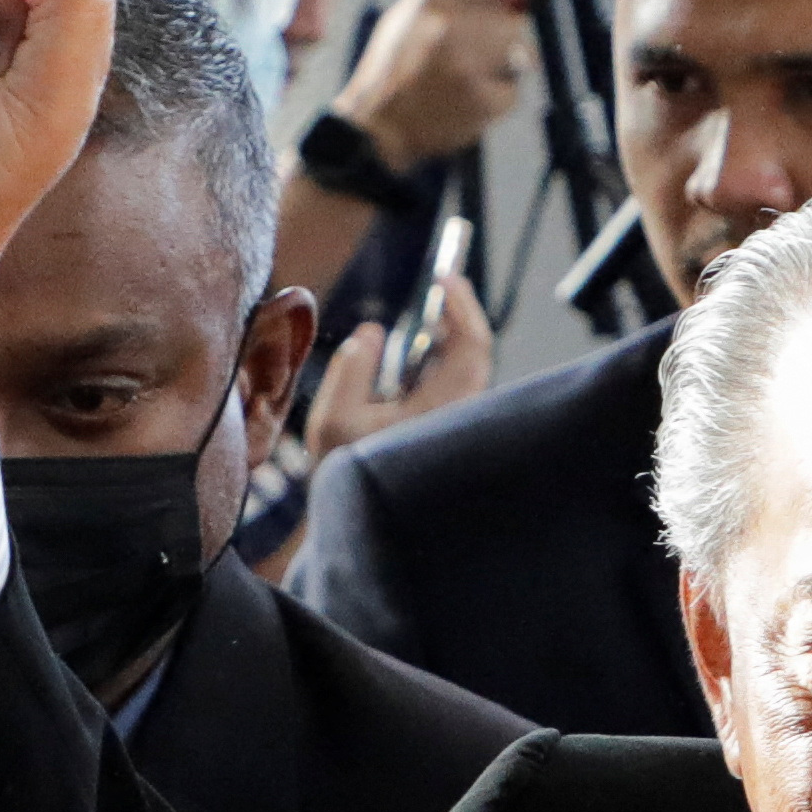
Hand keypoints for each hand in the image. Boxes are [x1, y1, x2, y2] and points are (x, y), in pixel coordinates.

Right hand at [308, 273, 497, 466]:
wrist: (362, 534)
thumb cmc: (344, 479)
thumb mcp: (333, 419)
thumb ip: (353, 368)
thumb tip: (375, 331)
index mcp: (439, 415)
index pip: (472, 349)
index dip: (462, 307)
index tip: (444, 277)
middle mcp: (461, 424)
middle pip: (478, 357)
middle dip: (460, 317)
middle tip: (442, 285)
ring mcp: (462, 433)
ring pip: (473, 375)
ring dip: (454, 341)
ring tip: (430, 315)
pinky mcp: (455, 440)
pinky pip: (462, 392)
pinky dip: (449, 365)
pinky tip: (426, 354)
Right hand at [330, 0, 551, 166]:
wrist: (378, 127)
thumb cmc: (394, 70)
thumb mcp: (410, 16)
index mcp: (430, 0)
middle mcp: (450, 24)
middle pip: (515, 21)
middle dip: (509, 39)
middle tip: (482, 56)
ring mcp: (468, 63)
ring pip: (519, 57)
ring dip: (505, 70)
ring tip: (466, 81)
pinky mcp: (481, 98)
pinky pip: (512, 93)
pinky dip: (497, 101)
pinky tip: (467, 103)